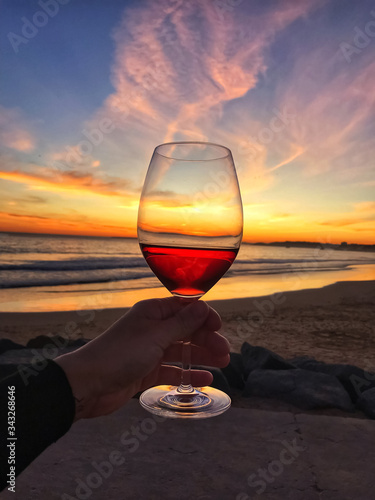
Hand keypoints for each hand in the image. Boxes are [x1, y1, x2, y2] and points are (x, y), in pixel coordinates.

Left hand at [55, 298, 228, 420]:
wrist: (88, 384)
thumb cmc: (121, 354)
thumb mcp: (155, 336)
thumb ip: (182, 324)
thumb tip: (203, 306)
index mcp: (153, 312)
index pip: (185, 308)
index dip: (204, 316)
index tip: (219, 327)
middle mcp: (153, 328)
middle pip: (187, 330)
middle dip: (207, 340)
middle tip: (225, 354)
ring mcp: (150, 350)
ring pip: (182, 350)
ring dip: (201, 356)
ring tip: (222, 366)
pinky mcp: (147, 371)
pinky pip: (172, 370)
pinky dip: (188, 374)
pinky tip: (204, 380)